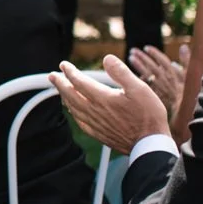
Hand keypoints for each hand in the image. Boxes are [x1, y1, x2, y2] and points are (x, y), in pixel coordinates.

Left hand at [49, 56, 171, 153]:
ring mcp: (96, 124)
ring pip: (73, 108)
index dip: (70, 72)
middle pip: (71, 95)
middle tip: (52, 75)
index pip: (79, 82)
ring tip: (59, 89)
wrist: (150, 144)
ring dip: (64, 97)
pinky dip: (73, 112)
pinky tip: (72, 110)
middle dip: (60, 83)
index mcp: (103, 98)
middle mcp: (95, 111)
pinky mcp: (99, 134)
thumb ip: (121, 73)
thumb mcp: (139, 89)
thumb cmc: (148, 116)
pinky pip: (80, 121)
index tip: (63, 65)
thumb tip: (107, 59)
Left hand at [127, 42, 187, 102]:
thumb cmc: (185, 92)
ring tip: (130, 58)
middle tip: (133, 51)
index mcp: (174, 75)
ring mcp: (158, 88)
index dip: (155, 53)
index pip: (163, 61)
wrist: (182, 112)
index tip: (146, 47)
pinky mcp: (152, 96)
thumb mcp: (188, 76)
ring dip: (138, 65)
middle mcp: (164, 81)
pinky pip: (143, 86)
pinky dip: (138, 79)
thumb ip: (186, 61)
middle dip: (142, 57)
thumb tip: (184, 46)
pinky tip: (130, 74)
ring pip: (146, 75)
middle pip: (152, 66)